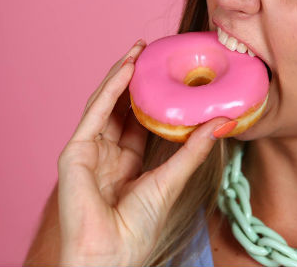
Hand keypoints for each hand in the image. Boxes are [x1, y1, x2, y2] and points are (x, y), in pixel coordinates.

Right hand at [56, 39, 235, 265]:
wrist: (113, 252)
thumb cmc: (140, 226)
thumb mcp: (173, 178)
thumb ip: (193, 149)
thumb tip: (222, 123)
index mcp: (125, 161)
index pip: (137, 119)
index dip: (150, 95)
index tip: (166, 71)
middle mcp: (105, 152)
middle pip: (119, 106)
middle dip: (134, 77)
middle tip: (150, 51)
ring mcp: (88, 151)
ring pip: (104, 103)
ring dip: (120, 75)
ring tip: (138, 51)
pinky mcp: (75, 152)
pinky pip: (95, 112)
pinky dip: (110, 89)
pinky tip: (126, 70)